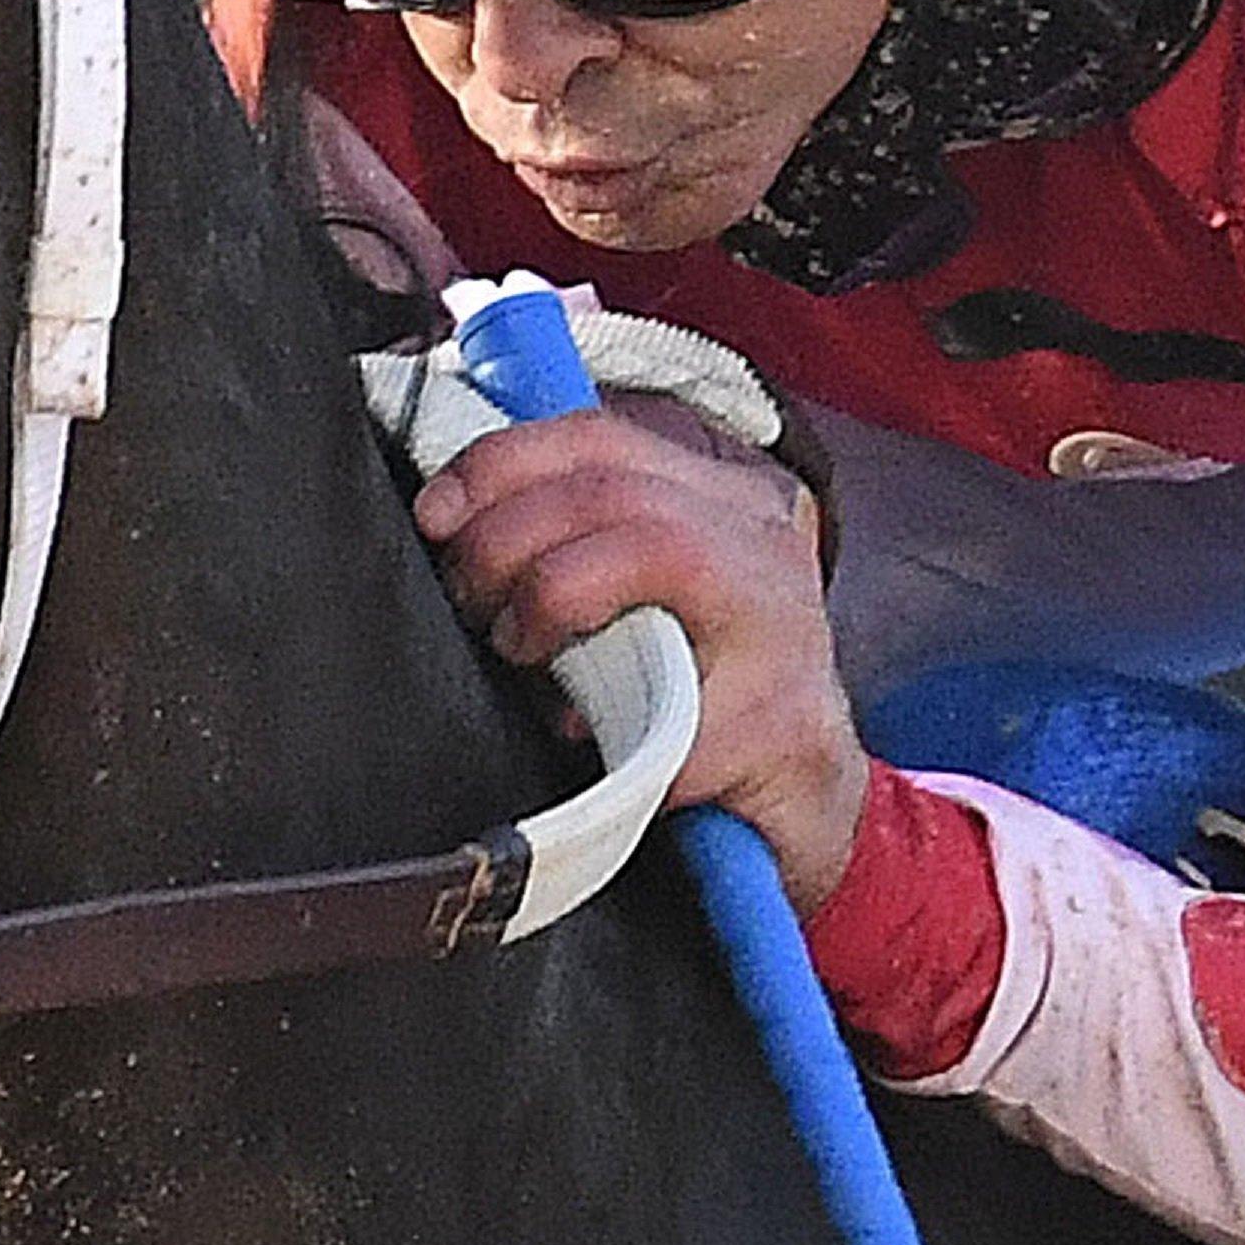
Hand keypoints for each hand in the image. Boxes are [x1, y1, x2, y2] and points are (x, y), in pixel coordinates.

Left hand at [410, 408, 870, 909]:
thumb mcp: (646, 601)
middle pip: (613, 490)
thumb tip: (460, 533)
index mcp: (723, 499)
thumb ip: (582, 549)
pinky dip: (608, 729)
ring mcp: (787, 626)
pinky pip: (673, 710)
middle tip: (473, 603)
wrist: (807, 804)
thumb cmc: (708, 698)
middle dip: (508, 538)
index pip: (601, 440)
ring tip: (523, 652)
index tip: (437, 515)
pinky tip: (586, 742)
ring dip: (553, 599)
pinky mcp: (788, 719)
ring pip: (655, 549)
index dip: (502, 465)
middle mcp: (764, 541)